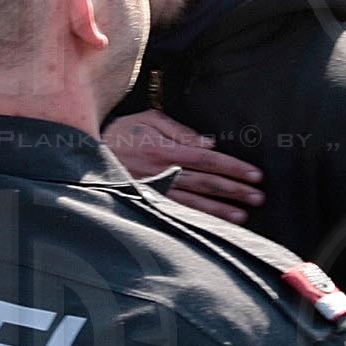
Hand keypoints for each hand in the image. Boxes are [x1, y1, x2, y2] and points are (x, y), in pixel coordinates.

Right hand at [104, 108, 262, 222]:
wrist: (87, 154)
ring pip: (194, 202)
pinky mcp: (149, 202)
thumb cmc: (122, 133)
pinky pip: (178, 213)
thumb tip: (208, 143)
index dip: (233, 168)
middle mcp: (164, 172)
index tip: (254, 175)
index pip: (208, 160)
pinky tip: (213, 225)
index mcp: (166, 150)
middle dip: (235, 190)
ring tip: (243, 216)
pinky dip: (197, 219)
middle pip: (207, 183)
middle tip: (258, 196)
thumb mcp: (148, 120)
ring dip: (221, 210)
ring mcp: (156, 191)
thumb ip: (179, 130)